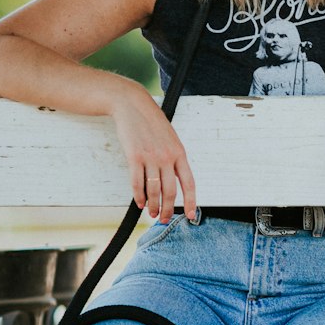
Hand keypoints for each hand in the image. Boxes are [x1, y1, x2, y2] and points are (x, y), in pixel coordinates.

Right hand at [109, 85, 196, 221]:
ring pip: (154, 190)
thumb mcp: (170, 138)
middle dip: (168, 209)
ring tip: (152, 214)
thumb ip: (173, 157)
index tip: (190, 215)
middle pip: (170, 191)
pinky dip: (138, 196)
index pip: (189, 183)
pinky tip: (140, 203)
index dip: (191, 201)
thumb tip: (174, 179)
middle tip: (164, 219)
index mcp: (180, 153)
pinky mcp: (134, 157)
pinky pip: (137, 183)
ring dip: (154, 206)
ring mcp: (150, 157)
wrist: (133, 105)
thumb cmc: (152, 122)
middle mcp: (167, 157)